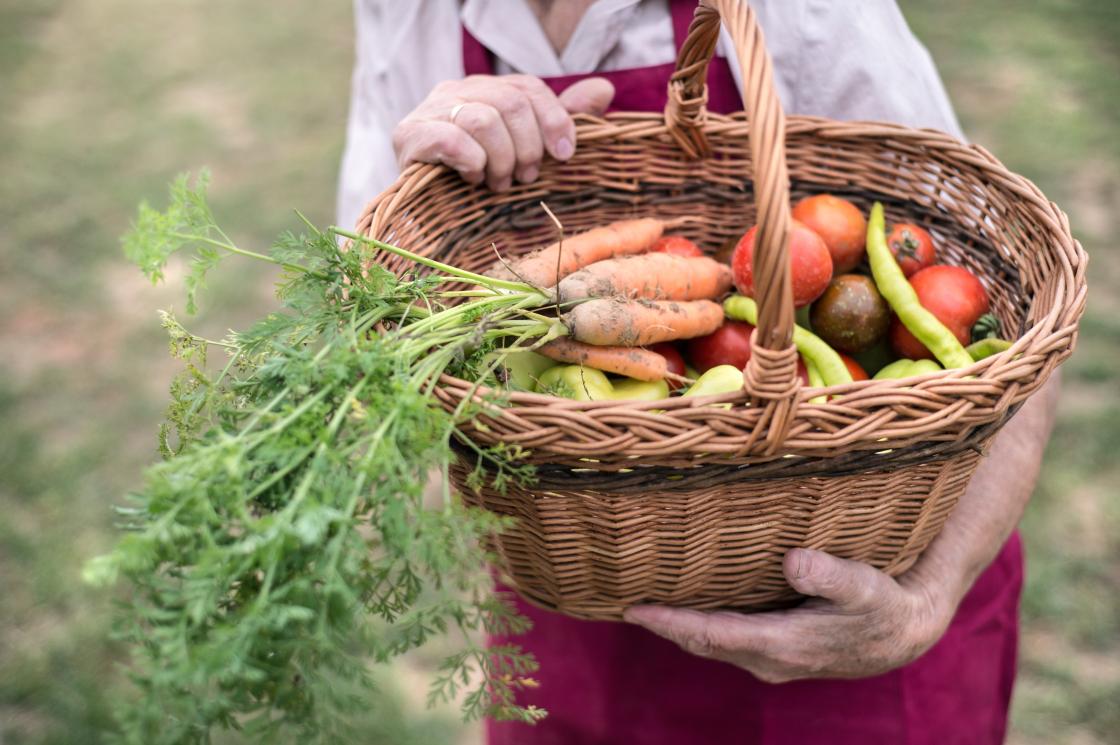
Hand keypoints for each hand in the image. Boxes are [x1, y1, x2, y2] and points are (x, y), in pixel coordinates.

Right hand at [392, 75, 613, 190]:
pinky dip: (472, 161)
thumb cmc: (479, 180)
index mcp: (484, 89)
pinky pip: (450, 139)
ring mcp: (428, 111)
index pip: (526, 88)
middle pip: (508, 102)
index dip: (553, 118)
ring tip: (498, 184)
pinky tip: (473, 178)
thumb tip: (603, 90)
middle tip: (526, 178)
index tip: (565, 155)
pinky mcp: (409, 136)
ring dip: (500, 159)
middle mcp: (455, 91)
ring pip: (482, 119)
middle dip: (527, 146)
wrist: (422, 212)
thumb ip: (559, 119)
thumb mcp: (524, 149)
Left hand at [624, 548, 952, 682]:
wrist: (906, 634)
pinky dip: (702, 625)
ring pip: (712, 642)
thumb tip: (792, 561)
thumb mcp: (864, 586)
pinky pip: (727, 638)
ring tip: (647, 600)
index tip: (632, 608)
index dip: (669, 622)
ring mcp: (772, 658)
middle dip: (663, 625)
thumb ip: (829, 574)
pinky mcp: (778, 650)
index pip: (711, 634)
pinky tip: (691, 604)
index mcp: (781, 644)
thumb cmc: (884, 606)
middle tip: (623, 599)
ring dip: (680, 626)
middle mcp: (769, 658)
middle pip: (701, 642)